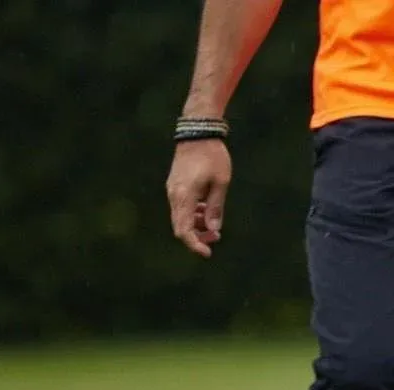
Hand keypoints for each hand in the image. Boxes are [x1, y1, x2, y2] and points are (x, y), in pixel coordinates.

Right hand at [166, 138, 231, 257]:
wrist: (198, 132)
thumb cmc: (213, 156)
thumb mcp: (221, 183)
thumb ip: (216, 208)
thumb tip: (214, 230)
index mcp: (184, 196)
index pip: (184, 230)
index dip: (195, 244)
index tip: (207, 253)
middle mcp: (174, 195)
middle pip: (181, 226)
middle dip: (198, 236)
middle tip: (216, 237)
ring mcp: (173, 190)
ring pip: (181, 217)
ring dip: (197, 225)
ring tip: (215, 225)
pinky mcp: (176, 186)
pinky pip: (182, 207)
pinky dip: (194, 214)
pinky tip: (207, 211)